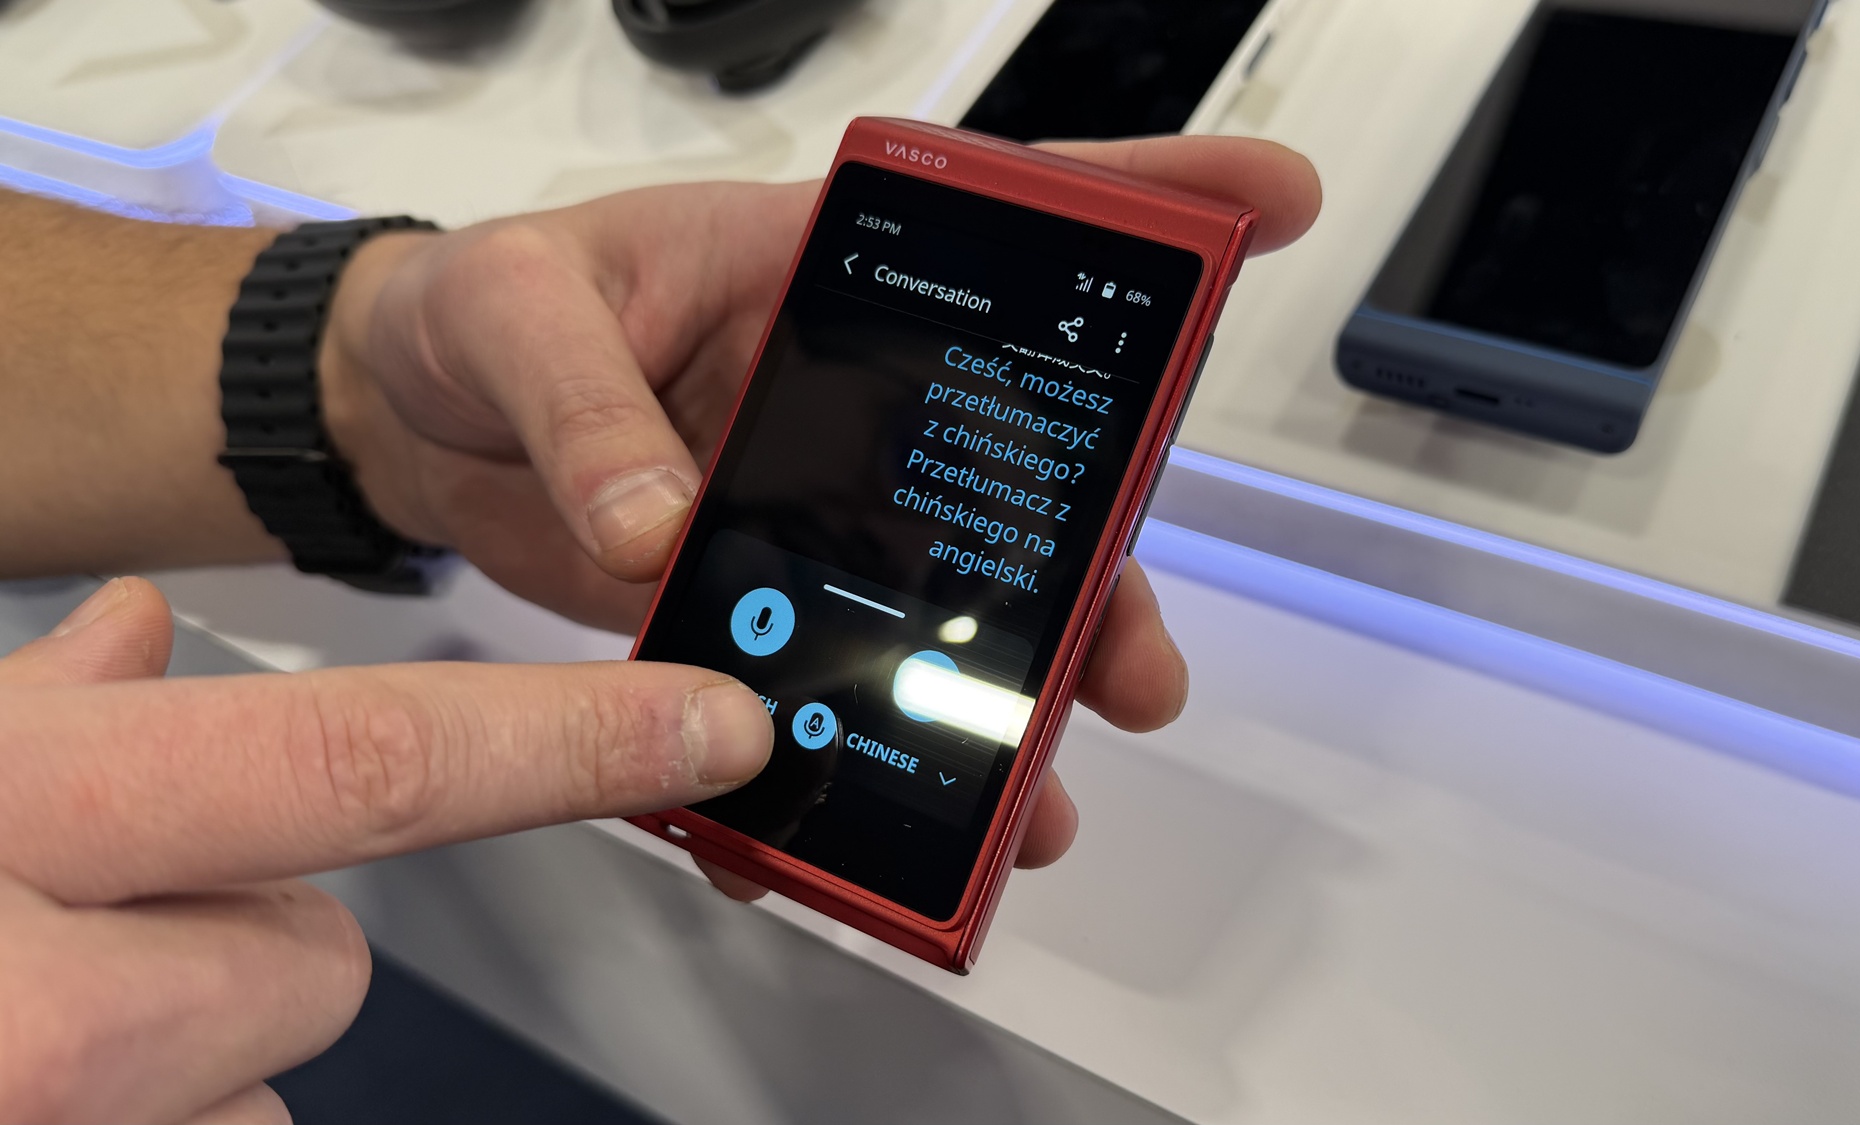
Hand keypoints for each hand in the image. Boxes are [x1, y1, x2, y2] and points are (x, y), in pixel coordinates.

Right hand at [0, 577, 775, 1122]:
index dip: (569, 743)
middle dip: (243, 942)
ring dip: (170, 1060)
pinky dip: (150, 1122)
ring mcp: (72, 1122)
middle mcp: (52, 1006)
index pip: (374, 761)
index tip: (711, 729)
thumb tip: (138, 633)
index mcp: (36, 817)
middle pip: (316, 966)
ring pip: (253, 1087)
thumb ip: (48, 711)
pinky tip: (38, 1089)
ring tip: (25, 1022)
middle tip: (94, 935)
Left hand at [318, 134, 1321, 886]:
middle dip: (1092, 572)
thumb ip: (590, 405)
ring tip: (1028, 792)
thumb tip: (656, 526)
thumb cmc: (467, 314)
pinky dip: (841, 755)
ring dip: (995, 696)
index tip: (1270, 198)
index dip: (1154, 199)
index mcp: (824, 273)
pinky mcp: (750, 594)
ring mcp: (810, 504)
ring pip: (944, 596)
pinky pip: (823, 675)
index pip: (1011, 224)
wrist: (399, 417)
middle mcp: (846, 394)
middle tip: (1130, 668)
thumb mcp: (517, 310)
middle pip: (1015, 471)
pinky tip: (848, 818)